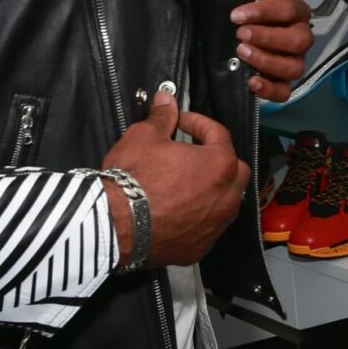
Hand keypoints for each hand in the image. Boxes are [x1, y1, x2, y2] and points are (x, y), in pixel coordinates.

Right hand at [100, 92, 249, 267]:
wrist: (114, 227)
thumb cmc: (132, 180)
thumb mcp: (144, 136)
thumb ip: (162, 117)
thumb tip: (166, 101)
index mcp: (219, 164)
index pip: (219, 134)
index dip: (198, 123)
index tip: (181, 122)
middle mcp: (227, 196)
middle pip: (233, 169)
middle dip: (216, 156)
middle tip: (191, 151)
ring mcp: (216, 225)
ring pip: (226, 200)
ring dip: (211, 188)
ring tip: (184, 182)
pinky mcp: (201, 247)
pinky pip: (208, 226)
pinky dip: (198, 216)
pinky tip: (178, 210)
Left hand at [229, 0, 312, 102]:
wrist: (245, 33)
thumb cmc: (252, 17)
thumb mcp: (252, 3)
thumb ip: (249, 2)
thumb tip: (237, 13)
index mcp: (297, 13)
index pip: (290, 9)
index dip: (263, 12)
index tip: (238, 15)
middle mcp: (301, 38)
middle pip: (299, 40)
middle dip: (268, 38)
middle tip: (242, 34)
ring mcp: (295, 62)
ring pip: (294, 68)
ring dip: (266, 61)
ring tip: (243, 53)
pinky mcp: (285, 83)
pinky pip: (284, 92)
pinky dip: (268, 89)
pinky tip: (252, 81)